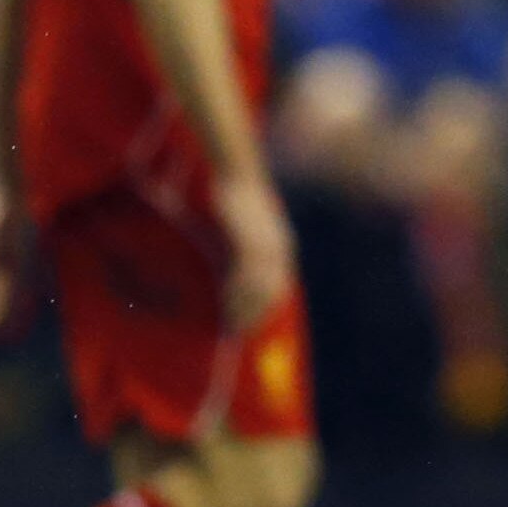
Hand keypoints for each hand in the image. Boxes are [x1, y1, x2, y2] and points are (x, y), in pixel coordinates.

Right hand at [215, 169, 296, 330]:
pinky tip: (226, 302)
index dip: (264, 309)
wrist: (237, 174)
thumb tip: (235, 274)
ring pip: (260, 288)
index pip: (278, 288)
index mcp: (281, 248)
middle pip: (272, 293)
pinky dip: (237, 291)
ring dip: (245, 308)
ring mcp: (268, 245)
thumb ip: (246, 251)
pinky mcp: (251, 240)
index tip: (249, 326)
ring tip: (230, 324)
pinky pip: (246, 275)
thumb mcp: (247, 228)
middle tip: (237, 332)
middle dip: (255, 315)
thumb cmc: (238, 200)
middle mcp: (280, 249)